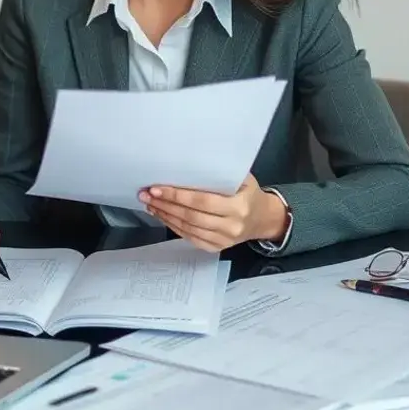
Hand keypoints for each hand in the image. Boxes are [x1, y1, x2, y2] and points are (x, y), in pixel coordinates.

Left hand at [138, 174, 288, 252]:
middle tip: (146, 195)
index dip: (177, 196)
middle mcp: (231, 226)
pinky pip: (190, 237)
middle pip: (191, 216)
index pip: (202, 201)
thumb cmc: (249, 193)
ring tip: (150, 204)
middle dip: (165, 205)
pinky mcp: (216, 248)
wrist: (262, 219)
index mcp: (239, 207)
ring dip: (165, 216)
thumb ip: (220, 173)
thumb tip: (187, 162)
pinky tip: (162, 215)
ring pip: (187, 228)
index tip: (157, 188)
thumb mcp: (243, 178)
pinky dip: (173, 226)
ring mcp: (223, 240)